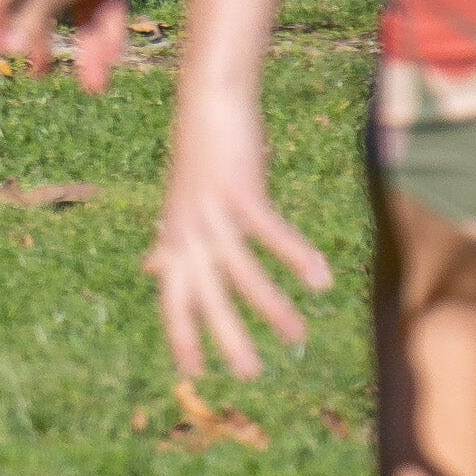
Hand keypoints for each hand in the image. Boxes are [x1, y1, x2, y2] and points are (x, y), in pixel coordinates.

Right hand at [0, 0, 155, 92]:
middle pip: (45, 17)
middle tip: (41, 75)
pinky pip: (107, 13)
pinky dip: (110, 35)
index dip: (1, 28)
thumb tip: (8, 52)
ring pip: (82, 22)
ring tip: (95, 88)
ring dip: (88, 53)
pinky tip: (113, 61)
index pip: (5, 4)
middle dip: (45, 47)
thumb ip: (31, 22)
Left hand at [143, 93, 332, 379]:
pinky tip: (321, 279)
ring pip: (239, 271)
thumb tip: (154, 266)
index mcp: (174, 236)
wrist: (207, 99)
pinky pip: (267, 232)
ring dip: (270, 306)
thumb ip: (171, 238)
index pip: (172, 297)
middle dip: (225, 337)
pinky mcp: (236, 189)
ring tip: (297, 338)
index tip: (192, 374)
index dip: (181, 333)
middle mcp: (186, 228)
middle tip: (250, 376)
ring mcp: (209, 209)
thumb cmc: (201, 155)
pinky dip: (295, 255)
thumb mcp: (181, 203)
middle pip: (204, 295)